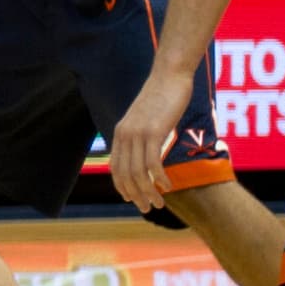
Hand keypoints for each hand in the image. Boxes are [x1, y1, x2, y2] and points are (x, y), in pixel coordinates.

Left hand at [105, 70, 194, 211]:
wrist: (168, 77)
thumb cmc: (161, 99)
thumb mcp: (146, 120)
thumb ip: (142, 137)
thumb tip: (146, 155)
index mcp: (120, 133)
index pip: (115, 168)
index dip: (122, 187)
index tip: (133, 200)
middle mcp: (124, 135)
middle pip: (125, 174)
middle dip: (136, 195)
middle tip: (149, 208)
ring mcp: (138, 133)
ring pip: (138, 172)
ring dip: (149, 192)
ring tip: (159, 203)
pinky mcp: (154, 131)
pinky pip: (153, 162)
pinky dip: (160, 178)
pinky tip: (168, 186)